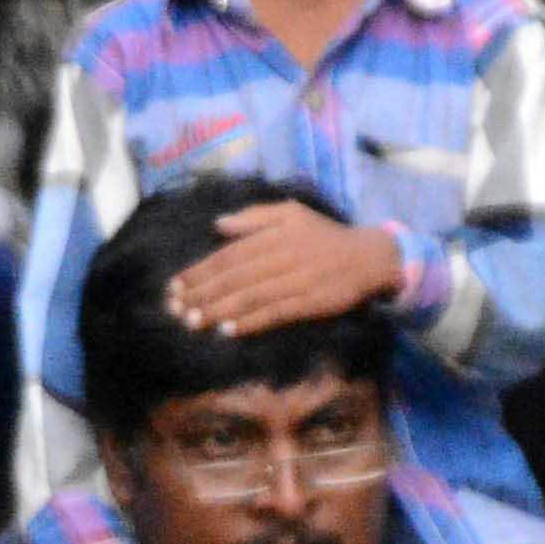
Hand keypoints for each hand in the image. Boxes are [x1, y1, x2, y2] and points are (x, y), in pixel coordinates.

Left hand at [166, 203, 409, 337]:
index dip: (199, 271)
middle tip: (175, 309)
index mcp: (274, 234)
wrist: (369, 256)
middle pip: (234, 277)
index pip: (228, 255)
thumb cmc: (325, 235)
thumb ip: (253, 217)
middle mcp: (282, 256)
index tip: (175, 286)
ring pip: (250, 296)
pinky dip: (250, 322)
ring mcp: (297, 280)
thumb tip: (217, 224)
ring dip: (218, 310)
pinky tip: (228, 330)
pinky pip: (275, 313)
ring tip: (193, 321)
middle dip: (201, 294)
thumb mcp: (291, 213)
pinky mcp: (311, 302)